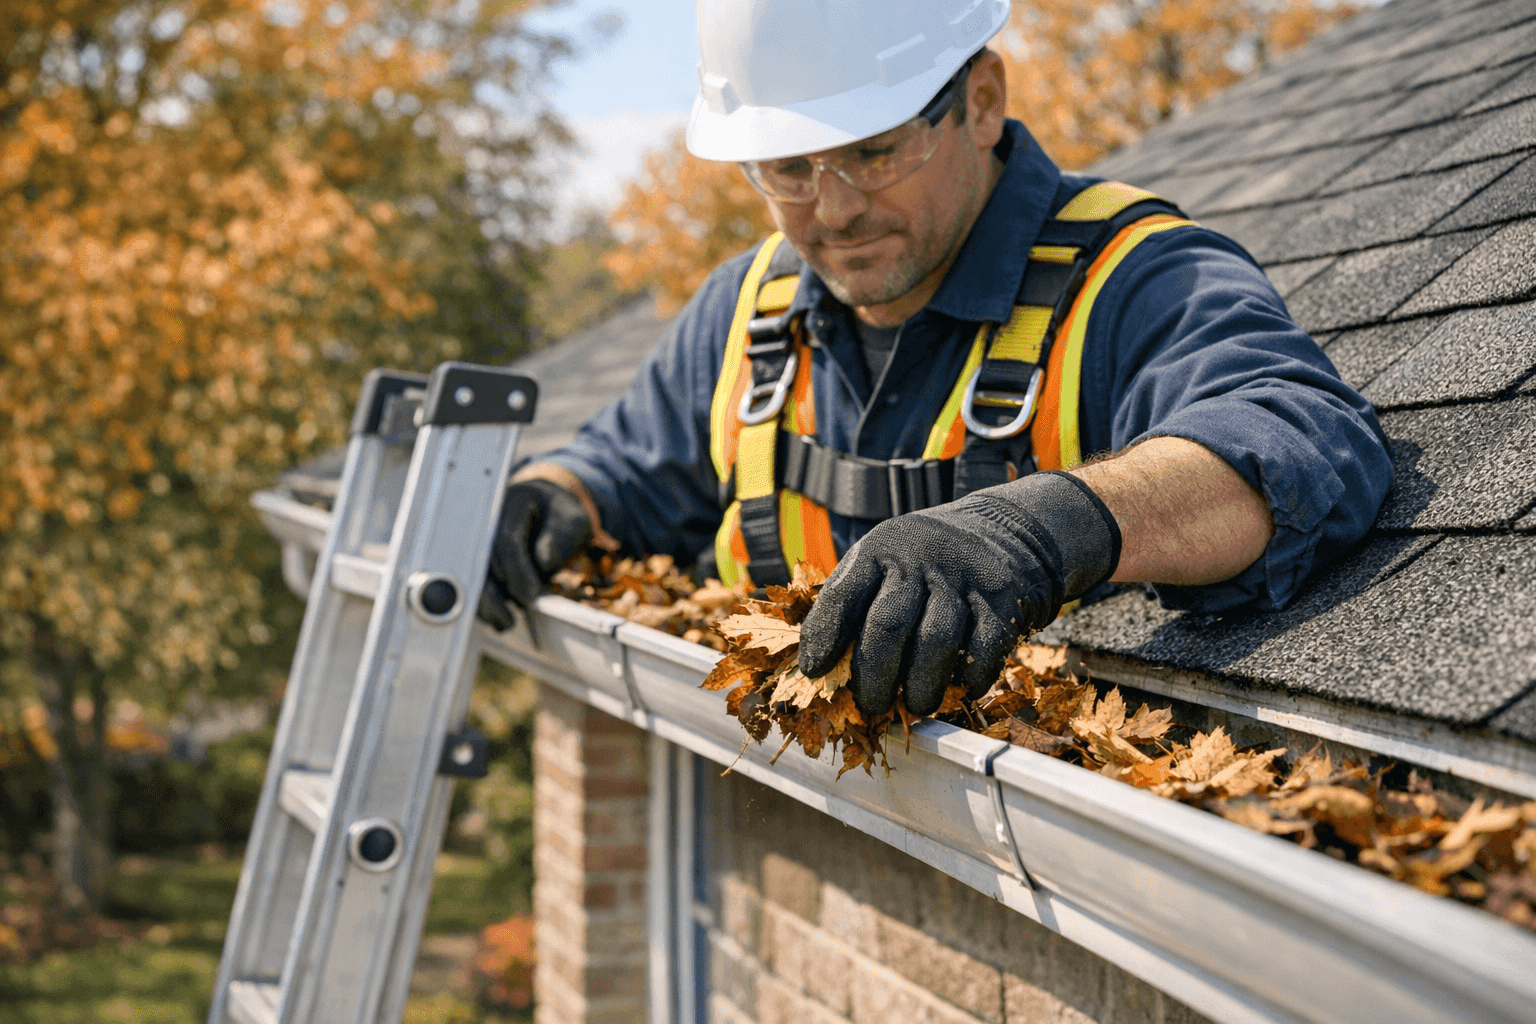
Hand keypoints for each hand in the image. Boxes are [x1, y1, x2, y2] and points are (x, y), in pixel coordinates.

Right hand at [478, 479, 592, 629]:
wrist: (547, 512)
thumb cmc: (561, 518)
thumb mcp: (571, 522)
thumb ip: (559, 538)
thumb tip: (544, 562)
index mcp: (513, 504)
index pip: (508, 539)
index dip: (518, 570)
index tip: (530, 595)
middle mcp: (488, 520)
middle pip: (485, 559)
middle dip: (498, 592)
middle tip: (512, 618)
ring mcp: (478, 538)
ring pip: (473, 572)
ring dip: (485, 601)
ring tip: (503, 623)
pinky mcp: (476, 557)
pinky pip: (474, 580)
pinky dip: (483, 601)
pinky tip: (496, 618)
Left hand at [797, 472, 1120, 715]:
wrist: (1008, 532)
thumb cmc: (925, 563)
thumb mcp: (883, 560)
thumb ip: (852, 602)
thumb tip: (817, 667)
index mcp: (879, 551)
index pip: (841, 595)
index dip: (823, 637)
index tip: (814, 671)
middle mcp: (919, 560)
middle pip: (888, 625)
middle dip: (874, 676)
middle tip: (871, 705)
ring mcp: (964, 578)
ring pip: (937, 641)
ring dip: (921, 685)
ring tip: (914, 705)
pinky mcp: (1003, 599)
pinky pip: (984, 649)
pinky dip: (970, 678)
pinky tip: (959, 687)